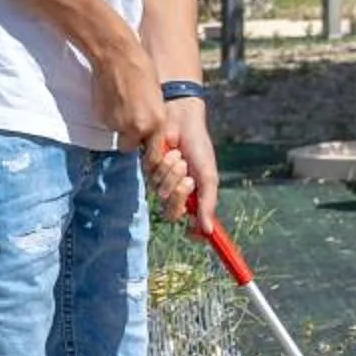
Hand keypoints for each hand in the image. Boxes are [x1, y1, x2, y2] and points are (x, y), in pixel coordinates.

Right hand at [86, 25, 165, 149]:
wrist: (117, 56)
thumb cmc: (141, 69)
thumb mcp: (157, 98)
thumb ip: (154, 119)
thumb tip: (148, 133)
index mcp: (156, 123)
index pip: (153, 156)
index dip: (149, 153)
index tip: (148, 148)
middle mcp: (136, 128)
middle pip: (130, 146)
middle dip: (131, 138)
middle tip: (132, 120)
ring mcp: (117, 124)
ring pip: (118, 133)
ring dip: (120, 124)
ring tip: (122, 102)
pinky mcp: (102, 118)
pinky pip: (107, 123)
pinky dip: (109, 115)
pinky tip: (113, 98)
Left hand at [152, 97, 216, 228]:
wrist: (183, 120)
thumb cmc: (198, 146)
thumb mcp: (208, 176)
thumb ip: (208, 204)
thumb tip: (208, 231)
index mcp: (193, 196)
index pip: (191, 222)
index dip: (192, 231)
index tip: (193, 235)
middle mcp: (175, 191)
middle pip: (172, 212)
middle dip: (179, 195)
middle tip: (187, 180)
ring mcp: (160, 180)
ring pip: (161, 192)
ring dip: (172, 174)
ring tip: (179, 157)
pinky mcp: (147, 167)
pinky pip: (151, 175)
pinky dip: (162, 162)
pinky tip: (168, 150)